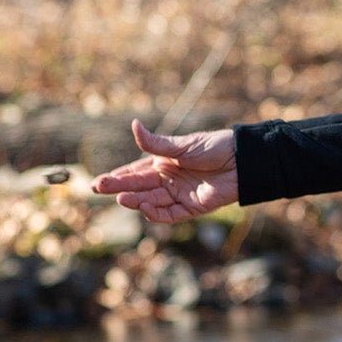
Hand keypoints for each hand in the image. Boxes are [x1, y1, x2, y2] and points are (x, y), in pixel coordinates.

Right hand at [90, 119, 239, 223]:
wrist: (243, 162)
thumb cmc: (214, 148)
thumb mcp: (183, 145)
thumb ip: (157, 144)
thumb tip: (134, 126)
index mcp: (164, 163)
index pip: (135, 172)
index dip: (117, 177)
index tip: (98, 181)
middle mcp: (168, 181)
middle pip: (138, 187)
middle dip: (118, 188)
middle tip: (98, 189)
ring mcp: (179, 195)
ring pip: (151, 201)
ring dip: (135, 200)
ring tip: (120, 197)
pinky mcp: (192, 208)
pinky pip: (170, 214)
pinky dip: (156, 213)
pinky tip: (144, 207)